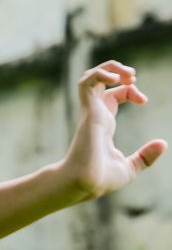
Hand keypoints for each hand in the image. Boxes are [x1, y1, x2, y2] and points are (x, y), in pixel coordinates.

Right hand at [62, 60, 166, 200]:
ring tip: (125, 74)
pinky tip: (117, 78)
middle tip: (133, 77)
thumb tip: (162, 144)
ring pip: (91, 76)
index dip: (130, 91)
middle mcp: (95, 116)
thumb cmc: (101, 179)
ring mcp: (90, 112)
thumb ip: (145, 156)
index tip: (143, 100)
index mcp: (103, 125)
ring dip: (108, 67)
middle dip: (117, 71)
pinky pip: (87, 82)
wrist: (86, 182)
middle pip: (100, 81)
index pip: (113, 96)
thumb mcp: (130, 167)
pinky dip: (101, 73)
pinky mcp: (88, 111)